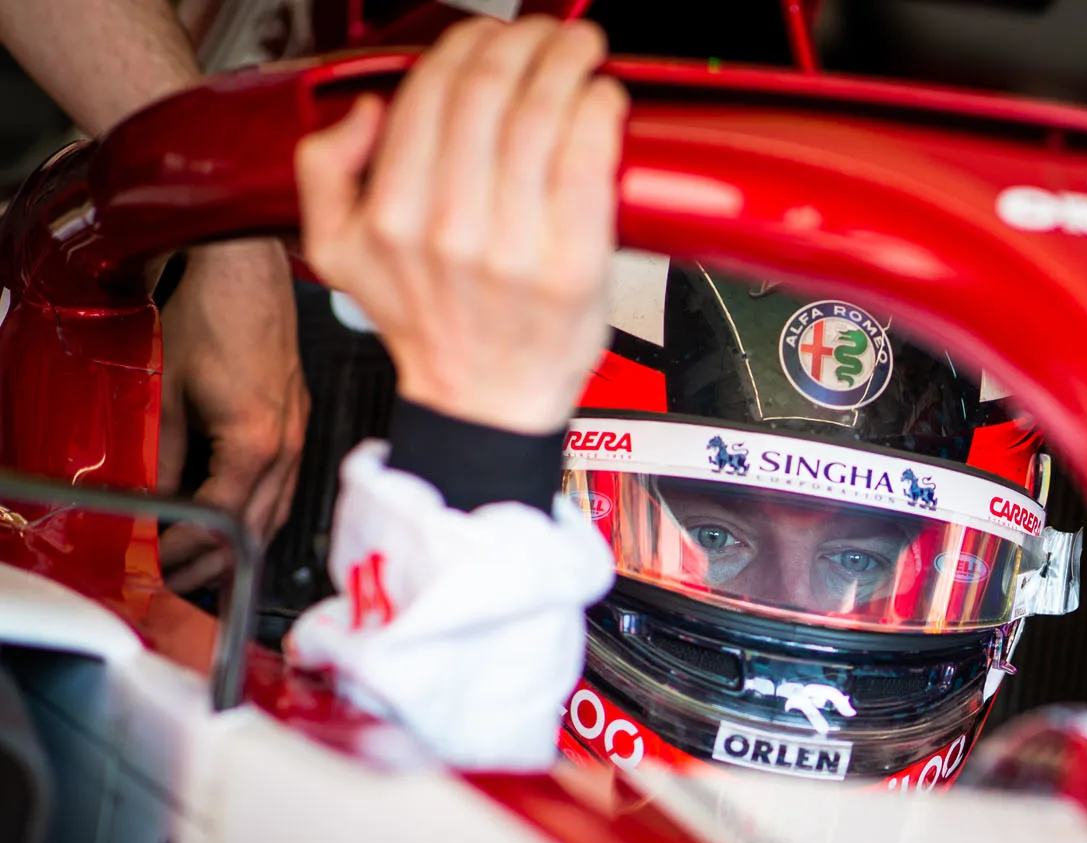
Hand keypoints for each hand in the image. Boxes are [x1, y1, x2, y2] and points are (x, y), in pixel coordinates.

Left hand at [157, 238, 307, 591]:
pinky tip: (239, 518)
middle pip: (258, 528)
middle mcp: (288, 444)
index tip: (160, 562)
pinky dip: (262, 513)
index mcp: (257, 442)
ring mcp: (299, 434)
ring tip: (207, 560)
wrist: (247, 271)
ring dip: (243, 542)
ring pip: (279, 512)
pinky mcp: (298, 421)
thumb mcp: (169, 394)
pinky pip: (287, 486)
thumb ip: (161, 457)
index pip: (222, 521)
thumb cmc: (215, 315)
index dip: (188, 550)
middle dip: (217, 560)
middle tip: (180, 578)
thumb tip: (149, 501)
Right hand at [293, 16, 626, 435]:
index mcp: (391, 218)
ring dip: (565, 63)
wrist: (485, 402)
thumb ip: (324, 173)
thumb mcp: (336, 254)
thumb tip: (363, 112)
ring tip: (578, 44)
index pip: (429, 97)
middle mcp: (450, 230)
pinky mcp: (575, 267)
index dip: (465, 47)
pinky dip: (597, 115)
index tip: (488, 35)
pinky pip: (586, 165)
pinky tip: (601, 93)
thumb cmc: (430, 325)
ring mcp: (515, 250)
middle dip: (521, 43)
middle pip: (487, 96)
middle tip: (543, 30)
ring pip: (539, 119)